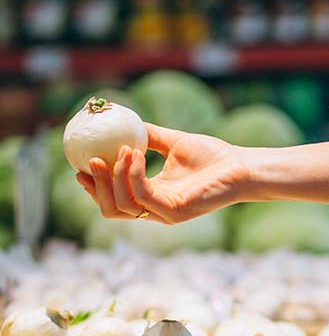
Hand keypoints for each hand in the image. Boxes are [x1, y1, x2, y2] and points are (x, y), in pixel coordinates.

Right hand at [77, 124, 249, 224]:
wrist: (241, 165)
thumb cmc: (214, 156)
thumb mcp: (173, 142)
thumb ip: (149, 136)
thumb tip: (124, 121)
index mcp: (154, 197)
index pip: (115, 200)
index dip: (94, 187)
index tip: (80, 164)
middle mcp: (157, 210)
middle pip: (112, 209)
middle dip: (95, 187)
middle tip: (89, 160)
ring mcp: (165, 213)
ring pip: (122, 205)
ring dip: (114, 176)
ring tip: (120, 150)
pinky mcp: (175, 211)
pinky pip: (142, 194)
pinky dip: (133, 173)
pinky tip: (134, 153)